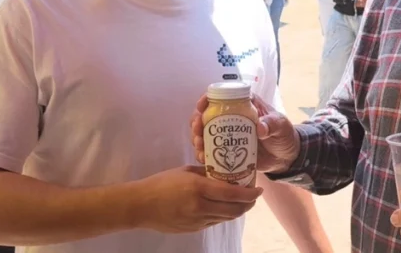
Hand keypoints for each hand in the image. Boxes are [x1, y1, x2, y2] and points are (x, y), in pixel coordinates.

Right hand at [134, 166, 262, 233]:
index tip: (259, 189)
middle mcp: (201, 206)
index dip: (250, 193)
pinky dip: (223, 214)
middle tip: (253, 196)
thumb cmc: (161, 183)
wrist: (141, 206)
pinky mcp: (194, 229)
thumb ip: (205, 174)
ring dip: (237, 210)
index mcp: (199, 188)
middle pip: (234, 210)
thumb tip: (223, 175)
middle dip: (248, 204)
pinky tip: (223, 206)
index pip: (233, 193)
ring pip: (226, 217)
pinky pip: (215, 221)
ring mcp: (198, 220)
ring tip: (241, 201)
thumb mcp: (185, 172)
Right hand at [191, 95, 300, 173]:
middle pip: (207, 117)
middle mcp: (231, 119)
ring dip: (197, 139)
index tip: (200, 107)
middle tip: (197, 130)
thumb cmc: (284, 134)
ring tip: (199, 146)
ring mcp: (228, 136)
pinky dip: (204, 154)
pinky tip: (203, 158)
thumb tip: (260, 128)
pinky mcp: (228, 152)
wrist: (287, 157)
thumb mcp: (281, 125)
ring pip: (205, 134)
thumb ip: (272, 124)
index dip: (207, 99)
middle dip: (197, 122)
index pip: (221, 96)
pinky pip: (211, 152)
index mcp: (243, 106)